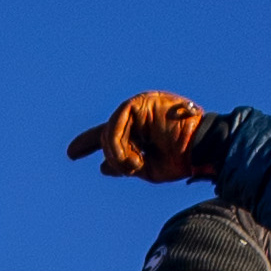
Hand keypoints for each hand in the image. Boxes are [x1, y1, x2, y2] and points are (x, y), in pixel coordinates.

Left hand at [66, 92, 207, 181]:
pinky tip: (135, 157)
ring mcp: (140, 106)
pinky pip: (116, 124)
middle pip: (107, 135)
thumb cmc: (180, 160)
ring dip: (118, 154)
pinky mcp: (141, 102)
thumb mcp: (146, 169)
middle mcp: (139, 115)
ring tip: (136, 165)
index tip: (71, 153)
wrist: (199, 149)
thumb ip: (124, 165)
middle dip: (107, 152)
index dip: (89, 142)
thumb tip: (102, 167)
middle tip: (108, 162)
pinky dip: (120, 145)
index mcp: (141, 130)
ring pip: (109, 132)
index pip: (110, 134)